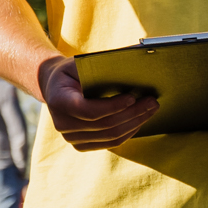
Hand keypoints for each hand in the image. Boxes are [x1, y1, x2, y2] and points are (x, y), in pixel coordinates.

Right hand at [38, 55, 156, 150]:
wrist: (55, 88)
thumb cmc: (71, 72)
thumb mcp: (78, 63)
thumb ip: (98, 66)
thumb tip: (132, 62)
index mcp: (58, 101)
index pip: (88, 111)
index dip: (112, 106)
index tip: (132, 97)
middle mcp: (62, 124)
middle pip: (104, 126)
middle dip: (132, 114)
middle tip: (152, 102)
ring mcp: (71, 138)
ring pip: (110, 137)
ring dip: (135, 124)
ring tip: (150, 110)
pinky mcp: (81, 145)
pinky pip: (110, 143)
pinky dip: (128, 131)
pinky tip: (139, 119)